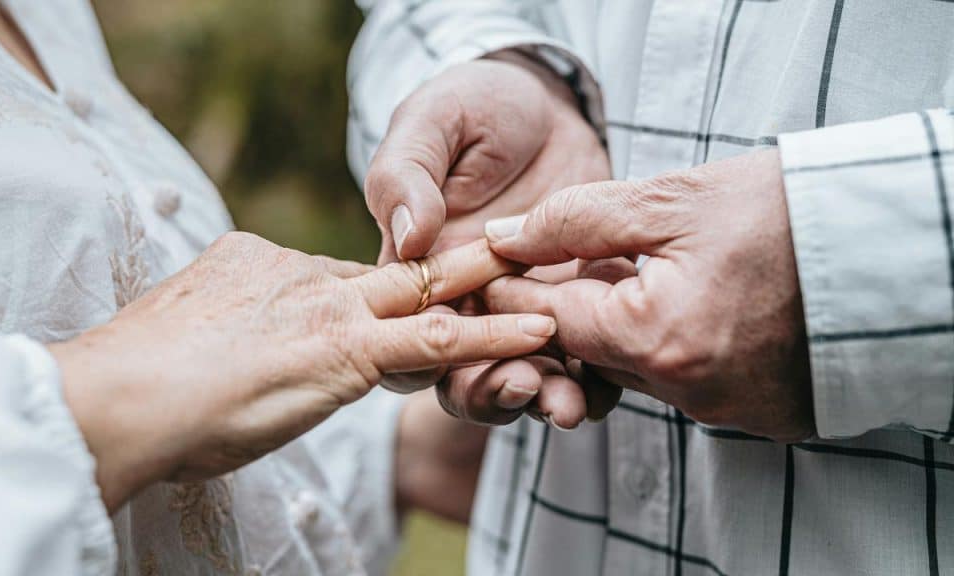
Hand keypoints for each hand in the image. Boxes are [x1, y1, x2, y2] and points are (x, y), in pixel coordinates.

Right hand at [49, 233, 556, 510]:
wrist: (115, 397)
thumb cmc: (133, 383)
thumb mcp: (184, 336)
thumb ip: (223, 328)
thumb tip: (232, 345)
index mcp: (256, 263)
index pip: (336, 278)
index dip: (380, 294)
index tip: (409, 302)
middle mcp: (298, 272)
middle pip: (393, 268)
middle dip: (459, 264)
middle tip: (515, 249)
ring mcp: (325, 305)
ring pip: (428, 295)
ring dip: (490, 291)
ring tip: (547, 288)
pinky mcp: (346, 349)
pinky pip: (435, 341)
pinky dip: (491, 335)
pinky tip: (538, 332)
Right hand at [364, 53, 610, 427]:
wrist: (548, 103)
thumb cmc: (476, 106)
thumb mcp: (433, 122)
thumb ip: (407, 175)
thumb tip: (408, 236)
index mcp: (418, 271)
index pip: (409, 333)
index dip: (430, 359)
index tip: (461, 360)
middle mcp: (466, 301)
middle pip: (465, 371)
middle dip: (493, 391)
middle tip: (527, 387)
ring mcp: (523, 306)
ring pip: (525, 372)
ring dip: (544, 395)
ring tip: (568, 403)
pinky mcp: (575, 302)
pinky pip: (583, 352)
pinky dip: (593, 377)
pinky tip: (607, 382)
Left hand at [482, 150, 813, 441]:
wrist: (893, 243)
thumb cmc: (782, 211)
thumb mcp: (668, 199)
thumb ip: (574, 219)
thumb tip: (503, 238)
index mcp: (657, 338)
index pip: (547, 323)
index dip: (513, 290)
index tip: (493, 266)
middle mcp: (687, 391)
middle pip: (590, 354)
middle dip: (570, 308)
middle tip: (569, 263)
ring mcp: (727, 410)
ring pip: (636, 370)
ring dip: (621, 326)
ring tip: (637, 270)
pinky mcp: (760, 415)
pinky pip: (685, 383)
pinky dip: (670, 345)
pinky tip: (688, 301)